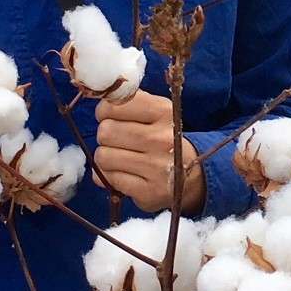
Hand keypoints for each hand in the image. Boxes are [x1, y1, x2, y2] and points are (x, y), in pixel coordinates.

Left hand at [94, 89, 204, 213]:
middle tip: (118, 141)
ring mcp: (156, 167)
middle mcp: (162, 139)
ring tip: (120, 158)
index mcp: (164, 112)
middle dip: (106, 136)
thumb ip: (130, 102)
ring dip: (105, 158)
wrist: (189, 177)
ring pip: (103, 156)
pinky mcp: (148, 191)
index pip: (113, 105)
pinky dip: (107, 176)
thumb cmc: (163, 139)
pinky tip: (122, 174)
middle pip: (106, 131)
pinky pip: (106, 179)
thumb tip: (100, 98)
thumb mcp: (156, 112)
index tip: (111, 118)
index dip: (105, 111)